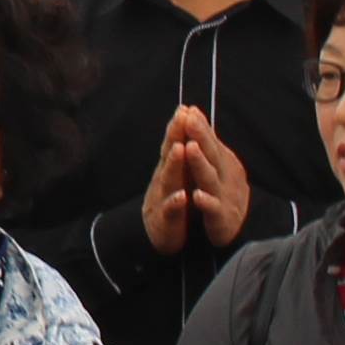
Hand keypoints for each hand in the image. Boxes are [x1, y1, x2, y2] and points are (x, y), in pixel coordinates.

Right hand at [141, 105, 206, 253]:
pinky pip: (170, 211)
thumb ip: (180, 155)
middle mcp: (164, 179)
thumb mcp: (176, 176)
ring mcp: (162, 198)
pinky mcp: (164, 220)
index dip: (178, 126)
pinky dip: (175, 203)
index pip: (174, 143)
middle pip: (168, 154)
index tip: (186, 108)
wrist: (157, 236)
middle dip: (174, 135)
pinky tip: (183, 197)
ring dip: (174, 164)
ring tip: (180, 149)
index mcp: (170, 169)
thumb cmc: (172, 202)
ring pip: (168, 179)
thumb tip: (187, 126)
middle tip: (181, 117)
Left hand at [178, 115, 255, 249]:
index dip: (199, 126)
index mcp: (220, 162)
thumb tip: (193, 112)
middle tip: (189, 119)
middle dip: (200, 136)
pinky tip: (197, 196)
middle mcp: (224, 176)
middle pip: (211, 154)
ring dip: (200, 163)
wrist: (238, 227)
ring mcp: (223, 196)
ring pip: (210, 178)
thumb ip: (206, 142)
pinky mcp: (221, 218)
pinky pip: (213, 209)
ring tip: (190, 148)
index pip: (209, 141)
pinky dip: (207, 202)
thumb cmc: (222, 191)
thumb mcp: (216, 164)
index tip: (188, 109)